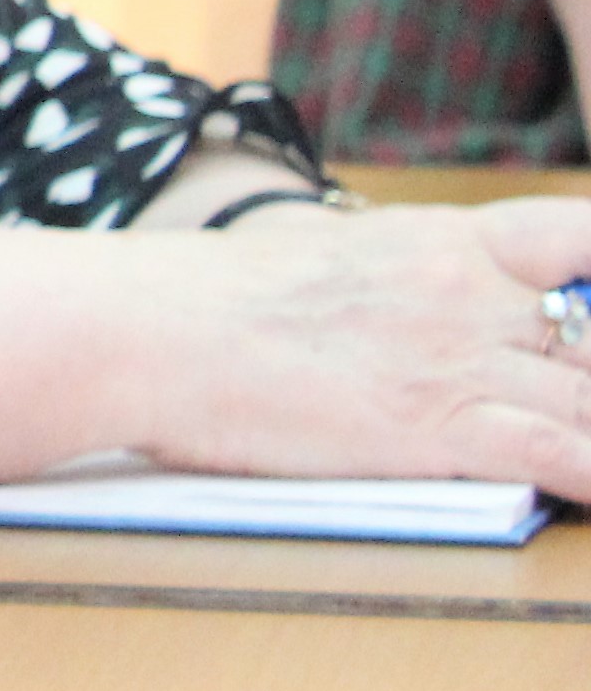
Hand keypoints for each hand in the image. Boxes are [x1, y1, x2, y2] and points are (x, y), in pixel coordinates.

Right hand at [129, 193, 590, 498]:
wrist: (145, 329)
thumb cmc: (209, 299)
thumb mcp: (327, 256)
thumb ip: (400, 279)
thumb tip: (423, 303)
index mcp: (443, 240)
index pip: (582, 234)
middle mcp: (469, 292)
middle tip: (579, 385)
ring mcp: (459, 361)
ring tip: (590, 439)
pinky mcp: (438, 429)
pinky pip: (566, 456)